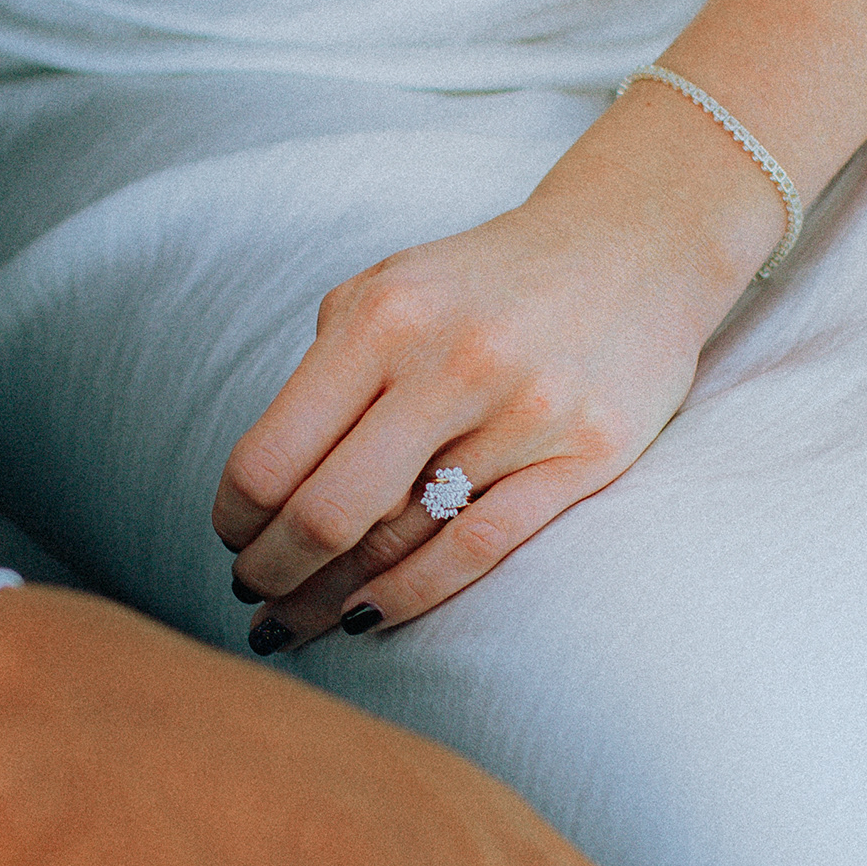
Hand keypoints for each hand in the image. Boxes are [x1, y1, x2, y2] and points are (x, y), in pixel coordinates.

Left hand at [213, 83, 783, 644]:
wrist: (634, 244)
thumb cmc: (486, 282)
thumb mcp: (388, 290)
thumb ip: (326, 375)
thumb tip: (262, 490)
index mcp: (384, 317)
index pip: (273, 454)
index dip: (237, 518)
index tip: (232, 539)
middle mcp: (451, 363)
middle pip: (327, 511)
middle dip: (273, 572)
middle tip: (252, 593)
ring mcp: (525, 414)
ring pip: (399, 541)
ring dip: (329, 597)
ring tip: (294, 620)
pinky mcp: (584, 456)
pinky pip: (478, 550)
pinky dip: (409, 595)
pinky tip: (364, 616)